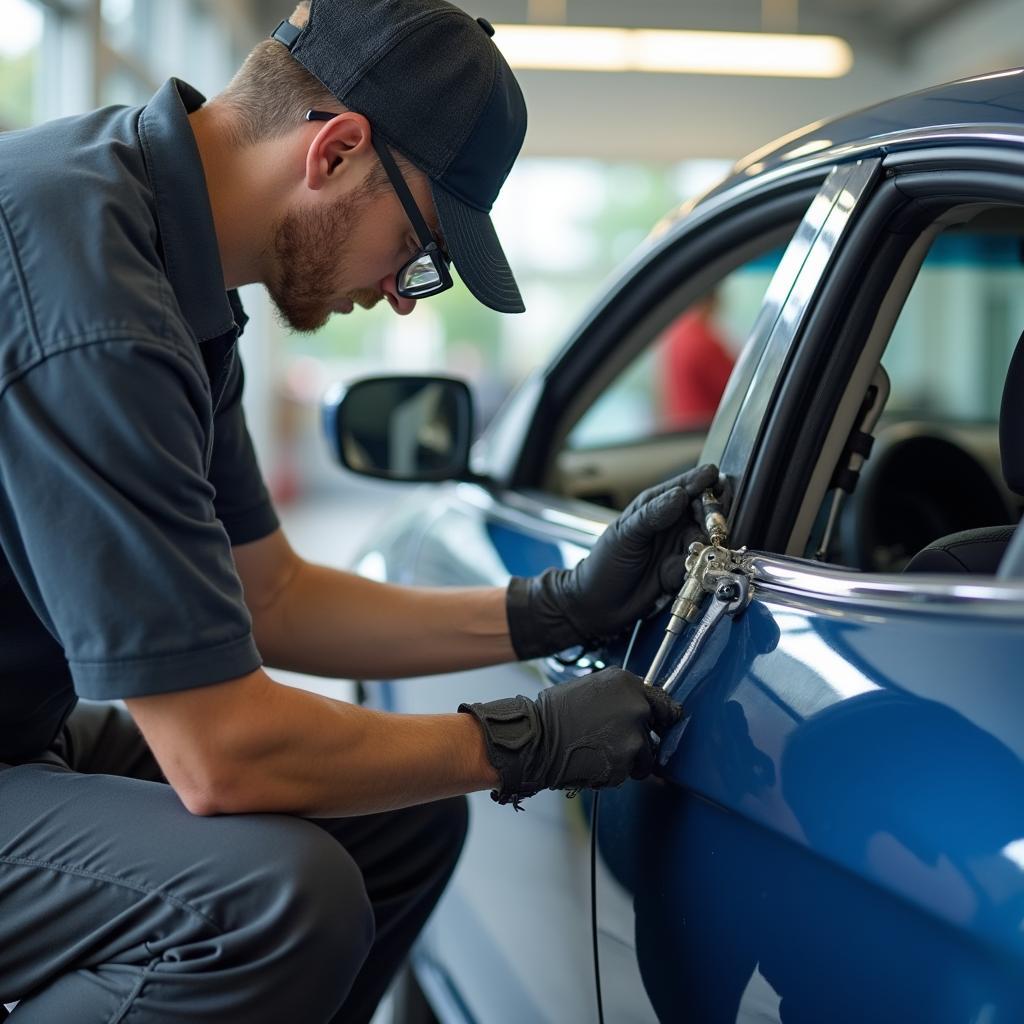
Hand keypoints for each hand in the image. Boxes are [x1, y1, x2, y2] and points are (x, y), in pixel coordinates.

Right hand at [459, 667, 682, 806]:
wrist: (536, 739)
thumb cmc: (555, 713)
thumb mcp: (591, 687)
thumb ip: (619, 695)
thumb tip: (637, 704)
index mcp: (628, 683)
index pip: (664, 703)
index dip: (659, 716)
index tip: (657, 724)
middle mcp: (637, 707)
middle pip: (656, 729)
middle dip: (641, 737)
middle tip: (617, 741)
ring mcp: (634, 736)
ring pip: (645, 755)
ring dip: (629, 758)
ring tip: (599, 752)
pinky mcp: (626, 763)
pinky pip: (628, 772)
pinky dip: (614, 772)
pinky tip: (593, 762)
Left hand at [506, 464, 726, 658]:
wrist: (599, 605)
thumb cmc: (605, 564)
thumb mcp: (625, 535)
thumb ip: (652, 514)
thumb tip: (679, 495)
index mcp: (654, 506)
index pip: (684, 487)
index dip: (701, 481)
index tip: (714, 478)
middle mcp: (671, 523)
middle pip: (704, 511)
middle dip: (710, 516)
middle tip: (710, 525)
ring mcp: (679, 547)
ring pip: (707, 539)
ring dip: (706, 544)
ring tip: (695, 551)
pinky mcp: (685, 570)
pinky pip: (702, 565)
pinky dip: (698, 568)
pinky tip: (682, 573)